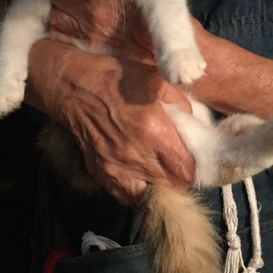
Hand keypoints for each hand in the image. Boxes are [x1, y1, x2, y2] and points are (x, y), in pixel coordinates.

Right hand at [39, 0, 195, 204]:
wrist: (74, 85)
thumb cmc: (118, 77)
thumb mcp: (158, 81)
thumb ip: (183, 106)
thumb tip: (195, 126)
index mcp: (154, 132)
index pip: (189, 170)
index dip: (198, 166)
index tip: (197, 156)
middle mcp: (136, 156)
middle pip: (174, 186)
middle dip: (182, 175)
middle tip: (181, 160)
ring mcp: (117, 168)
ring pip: (152, 193)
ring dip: (161, 184)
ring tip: (161, 167)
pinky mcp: (101, 173)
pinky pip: (127, 195)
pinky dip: (138, 189)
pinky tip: (141, 175)